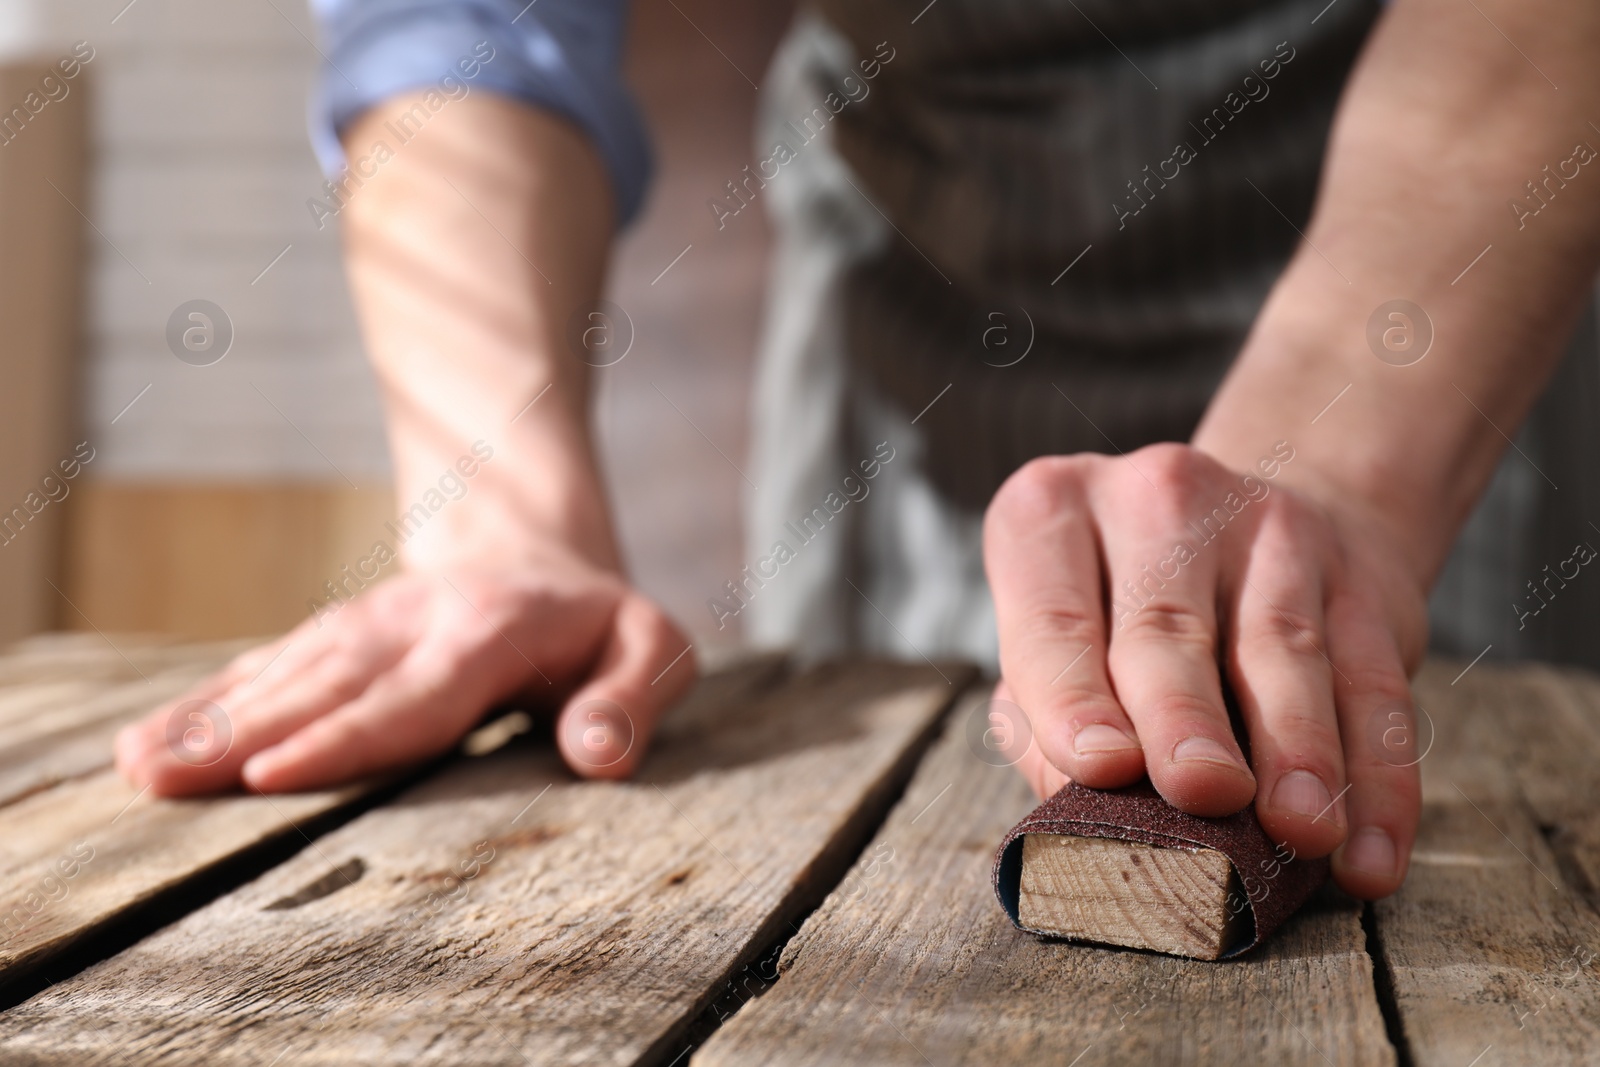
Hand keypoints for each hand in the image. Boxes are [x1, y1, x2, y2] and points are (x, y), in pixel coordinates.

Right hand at [115, 561, 694, 794]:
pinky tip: (142, 745)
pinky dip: (201, 705)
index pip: (414, 694)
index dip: (345, 735)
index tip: (273, 772)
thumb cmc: (602, 624)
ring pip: (279, 674)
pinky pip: (262, 671)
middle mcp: (412, 624)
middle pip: (323, 685)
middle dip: (244, 733)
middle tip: (165, 782)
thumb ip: (630, 700)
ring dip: (206, 720)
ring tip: (137, 767)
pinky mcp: (331, 638)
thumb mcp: (653, 650)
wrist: (539, 552)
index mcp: (490, 633)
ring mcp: (363, 626)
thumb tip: (597, 754)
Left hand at [983, 442, 1426, 898]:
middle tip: (1200, 790)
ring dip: (1297, 749)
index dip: (1072, 695)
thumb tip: (1077, 822)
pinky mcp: (1354, 571)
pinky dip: (1376, 778)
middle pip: (1168, 624)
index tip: (1100, 768)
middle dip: (1184, 717)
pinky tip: (1368, 850)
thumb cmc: (1112, 618)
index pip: (1054, 617)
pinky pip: (1374, 684)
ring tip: (1299, 829)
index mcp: (1053, 512)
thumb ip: (1043, 728)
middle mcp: (1155, 498)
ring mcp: (1264, 524)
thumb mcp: (1050, 649)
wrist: (1247, 535)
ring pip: (1284, 649)